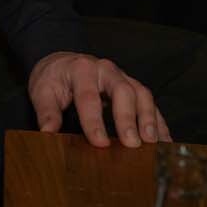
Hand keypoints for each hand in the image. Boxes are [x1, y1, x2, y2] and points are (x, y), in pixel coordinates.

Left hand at [28, 51, 170, 148]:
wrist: (63, 62)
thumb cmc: (54, 78)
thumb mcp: (43, 90)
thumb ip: (47, 111)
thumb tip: (48, 132)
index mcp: (82, 70)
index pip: (89, 96)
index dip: (94, 121)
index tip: (100, 143)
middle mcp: (106, 70)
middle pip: (122, 91)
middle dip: (128, 118)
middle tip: (132, 143)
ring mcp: (123, 77)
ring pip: (142, 94)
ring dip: (149, 118)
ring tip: (153, 143)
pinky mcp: (133, 87)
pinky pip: (151, 102)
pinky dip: (159, 121)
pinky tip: (164, 141)